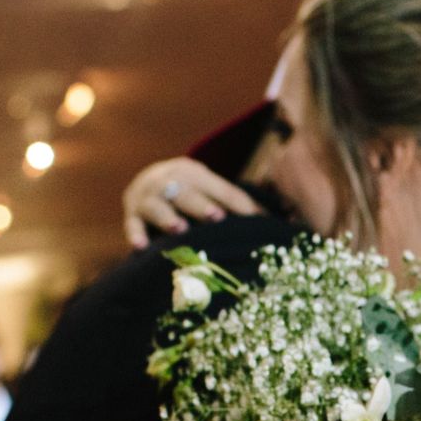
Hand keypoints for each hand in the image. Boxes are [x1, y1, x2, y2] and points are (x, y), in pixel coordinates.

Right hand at [123, 157, 261, 247]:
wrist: (145, 182)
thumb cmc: (192, 195)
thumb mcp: (211, 191)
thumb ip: (240, 206)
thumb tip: (289, 224)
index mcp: (194, 172)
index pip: (220, 189)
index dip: (236, 203)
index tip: (253, 218)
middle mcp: (169, 180)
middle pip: (186, 192)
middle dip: (201, 204)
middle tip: (216, 218)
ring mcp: (147, 197)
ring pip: (157, 205)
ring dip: (167, 217)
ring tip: (180, 230)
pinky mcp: (131, 214)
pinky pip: (132, 225)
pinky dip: (135, 235)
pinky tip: (141, 248)